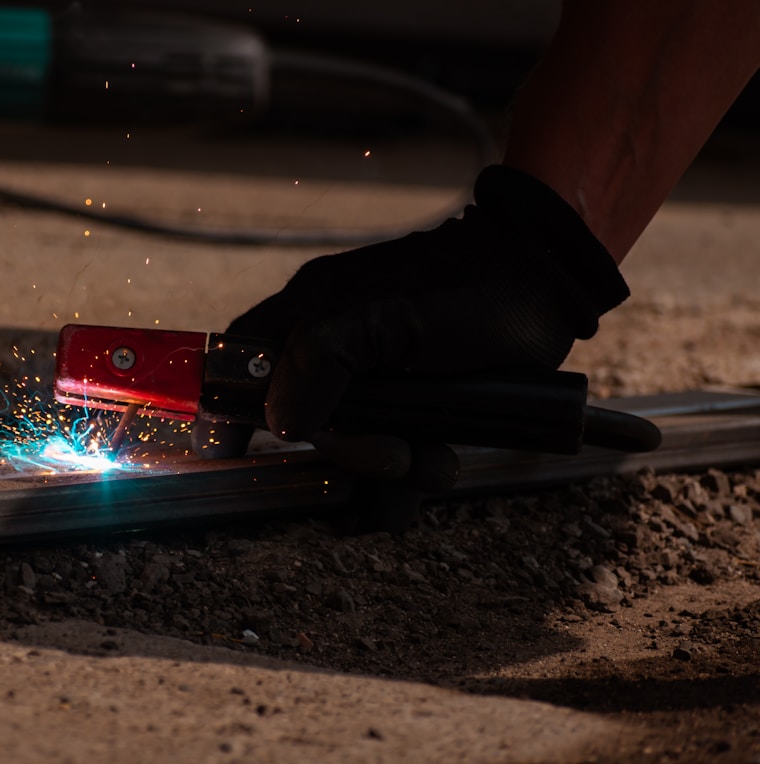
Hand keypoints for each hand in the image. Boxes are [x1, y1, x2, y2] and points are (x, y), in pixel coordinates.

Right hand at [193, 166, 628, 473]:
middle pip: (304, 426)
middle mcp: (331, 351)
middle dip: (348, 452)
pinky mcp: (411, 406)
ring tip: (433, 462)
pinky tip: (441, 465)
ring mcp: (372, 382)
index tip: (221, 455)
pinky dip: (413, 473)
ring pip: (351, 449)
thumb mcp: (388, 317)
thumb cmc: (470, 290)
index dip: (226, 413)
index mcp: (309, 315)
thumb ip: (321, 360)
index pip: (239, 366)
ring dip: (389, 471)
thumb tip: (281, 423)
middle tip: (397, 455)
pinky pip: (392, 454)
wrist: (548, 284)